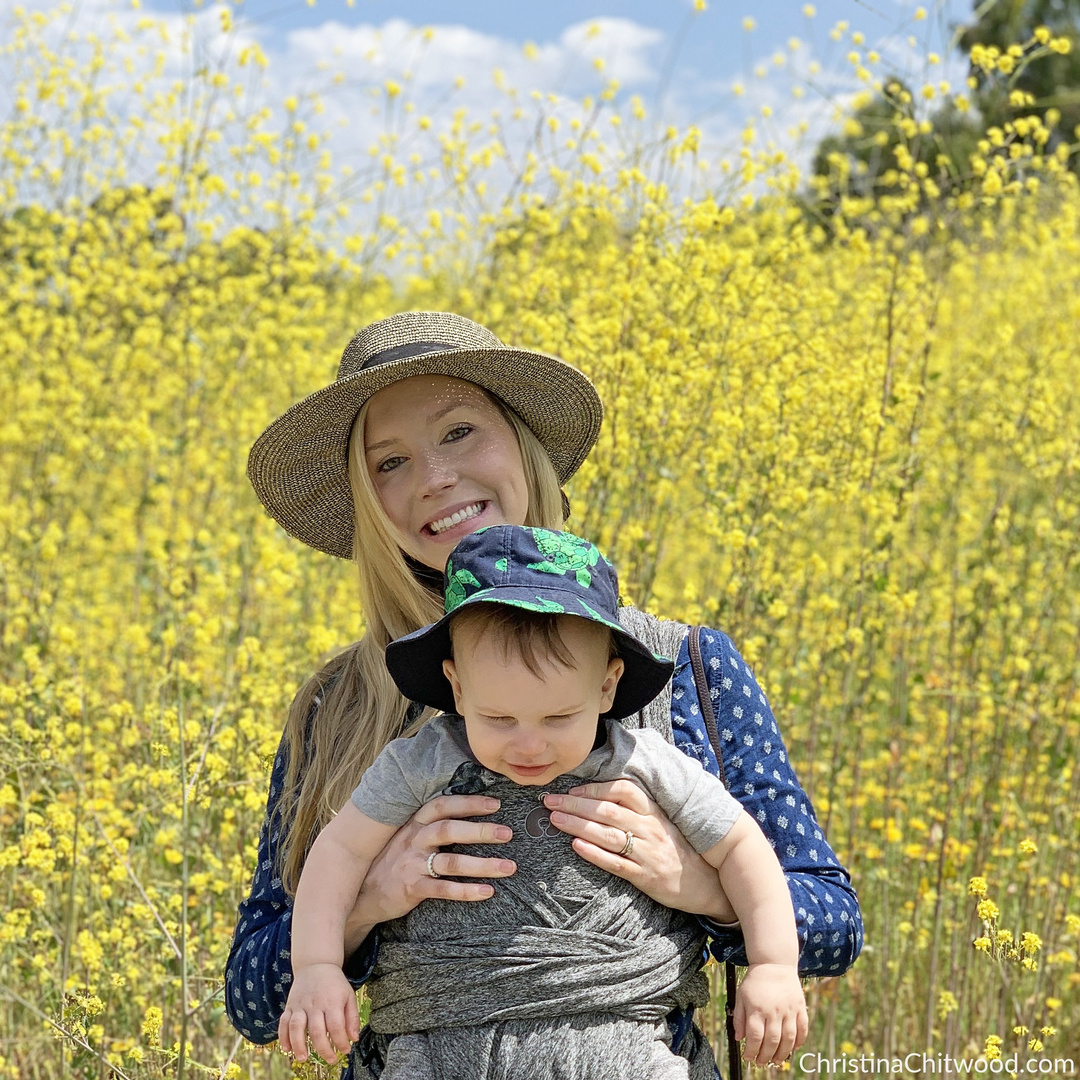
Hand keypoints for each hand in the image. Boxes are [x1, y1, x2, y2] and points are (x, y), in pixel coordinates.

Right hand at [278, 963, 359, 1063]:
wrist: (316, 964)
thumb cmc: (334, 984)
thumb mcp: (348, 996)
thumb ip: (352, 1018)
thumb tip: (353, 1039)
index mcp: (332, 1001)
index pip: (336, 1027)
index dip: (341, 1042)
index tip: (345, 1051)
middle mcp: (315, 1004)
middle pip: (317, 1031)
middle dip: (323, 1049)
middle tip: (331, 1060)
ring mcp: (300, 1005)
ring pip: (296, 1027)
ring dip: (299, 1045)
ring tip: (303, 1058)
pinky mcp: (290, 1006)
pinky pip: (283, 1022)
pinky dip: (283, 1037)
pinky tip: (287, 1049)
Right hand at [344, 793, 516, 953]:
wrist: (362, 893)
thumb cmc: (392, 860)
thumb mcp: (406, 835)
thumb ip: (430, 824)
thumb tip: (466, 813)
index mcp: (414, 823)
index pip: (443, 806)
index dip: (469, 803)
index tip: (496, 804)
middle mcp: (413, 839)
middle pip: (450, 829)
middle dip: (481, 830)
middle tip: (508, 833)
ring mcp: (412, 864)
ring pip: (451, 862)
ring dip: (482, 864)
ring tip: (508, 867)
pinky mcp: (411, 888)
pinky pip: (443, 889)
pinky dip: (466, 891)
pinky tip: (487, 892)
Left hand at [542, 780, 736, 920]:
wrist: (707, 883)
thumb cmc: (677, 850)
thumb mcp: (662, 823)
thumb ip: (637, 810)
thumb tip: (601, 796)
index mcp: (653, 812)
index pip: (622, 790)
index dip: (594, 788)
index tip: (571, 790)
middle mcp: (650, 828)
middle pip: (608, 810)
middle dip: (575, 804)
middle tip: (550, 801)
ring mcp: (648, 853)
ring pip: (608, 834)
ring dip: (578, 825)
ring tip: (555, 820)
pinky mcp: (645, 877)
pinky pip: (616, 863)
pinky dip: (594, 853)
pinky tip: (576, 846)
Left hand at [733, 963, 807, 1065]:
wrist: (774, 963)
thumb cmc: (755, 981)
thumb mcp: (741, 996)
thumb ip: (739, 1018)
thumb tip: (739, 1039)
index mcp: (757, 1008)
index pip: (755, 1036)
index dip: (751, 1051)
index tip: (748, 1057)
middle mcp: (774, 1011)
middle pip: (772, 1041)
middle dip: (766, 1056)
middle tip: (761, 1062)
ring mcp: (789, 1010)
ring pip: (788, 1039)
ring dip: (782, 1054)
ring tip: (776, 1060)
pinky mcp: (800, 1007)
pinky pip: (802, 1029)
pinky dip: (799, 1042)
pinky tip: (793, 1049)